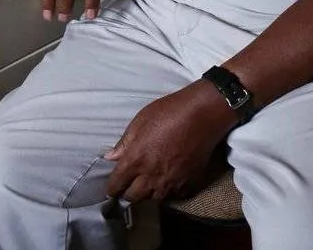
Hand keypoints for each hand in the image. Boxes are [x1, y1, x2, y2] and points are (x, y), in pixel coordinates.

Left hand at [104, 82, 235, 202]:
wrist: (202, 115)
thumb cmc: (168, 113)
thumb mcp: (139, 122)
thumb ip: (124, 143)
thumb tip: (111, 157)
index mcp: (136, 160)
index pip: (118, 184)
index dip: (112, 188)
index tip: (111, 189)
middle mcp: (152, 176)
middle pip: (134, 197)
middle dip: (127, 194)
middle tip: (127, 187)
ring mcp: (171, 182)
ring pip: (154, 199)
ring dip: (148, 194)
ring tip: (146, 185)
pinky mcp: (189, 183)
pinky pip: (174, 195)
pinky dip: (169, 191)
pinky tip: (167, 181)